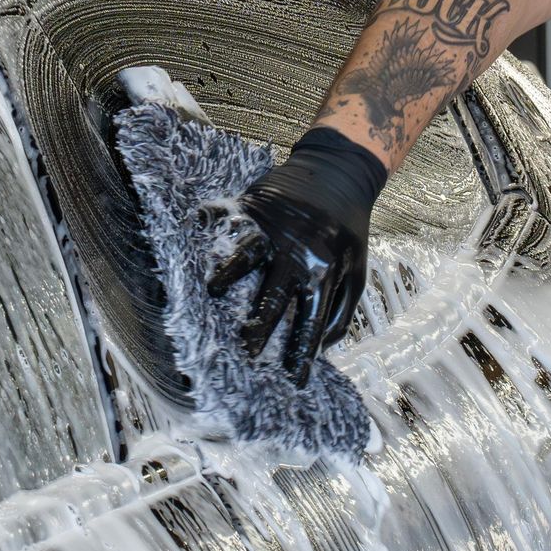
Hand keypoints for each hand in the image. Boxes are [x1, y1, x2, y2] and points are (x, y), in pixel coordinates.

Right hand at [207, 128, 387, 384]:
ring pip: (249, 257)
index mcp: (326, 271)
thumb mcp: (357, 268)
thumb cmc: (348, 227)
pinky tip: (193, 233)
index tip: (292, 379)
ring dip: (229, 275)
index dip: (302, 351)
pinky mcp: (258, 206)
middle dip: (260, 326)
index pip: (312, 320)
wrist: (341, 171)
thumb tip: (324, 347)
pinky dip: (211, 227)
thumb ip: (342, 308)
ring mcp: (276, 228)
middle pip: (275, 297)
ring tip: (211, 292)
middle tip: (246, 352)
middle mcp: (299, 253)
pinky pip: (231, 221)